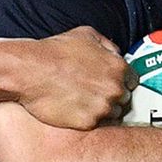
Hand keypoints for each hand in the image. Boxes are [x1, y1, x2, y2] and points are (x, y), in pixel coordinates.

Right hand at [16, 27, 135, 130]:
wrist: (29, 71)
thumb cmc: (54, 51)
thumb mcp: (85, 35)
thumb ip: (108, 46)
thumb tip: (115, 54)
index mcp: (118, 68)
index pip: (132, 82)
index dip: (119, 82)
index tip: (107, 84)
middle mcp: (114, 89)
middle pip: (123, 100)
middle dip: (111, 97)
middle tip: (92, 94)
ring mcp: (102, 108)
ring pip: (112, 115)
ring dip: (101, 111)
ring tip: (82, 103)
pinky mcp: (88, 123)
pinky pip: (96, 126)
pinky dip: (86, 119)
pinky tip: (74, 110)